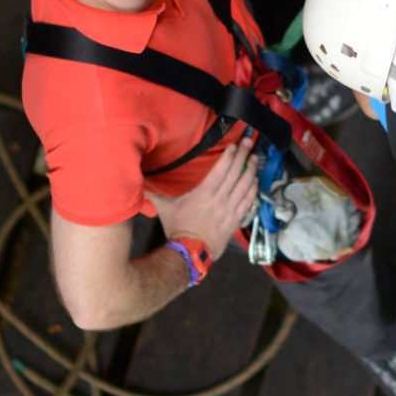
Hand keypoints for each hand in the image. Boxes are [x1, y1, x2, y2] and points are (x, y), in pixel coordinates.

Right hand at [153, 136, 257, 259]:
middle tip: (250, 143)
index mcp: (203, 193)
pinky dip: (253, 190)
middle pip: (235, 173)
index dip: (229, 156)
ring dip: (251, 170)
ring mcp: (229, 209)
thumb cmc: (178, 229)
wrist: (190, 253)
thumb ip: (155, 193)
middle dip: (243, 156)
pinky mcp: (235, 219)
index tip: (235, 145)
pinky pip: (248, 202)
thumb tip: (140, 182)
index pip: (220, 170)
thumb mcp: (165, 208)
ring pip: (244, 186)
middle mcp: (219, 199)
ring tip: (255, 158)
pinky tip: (255, 181)